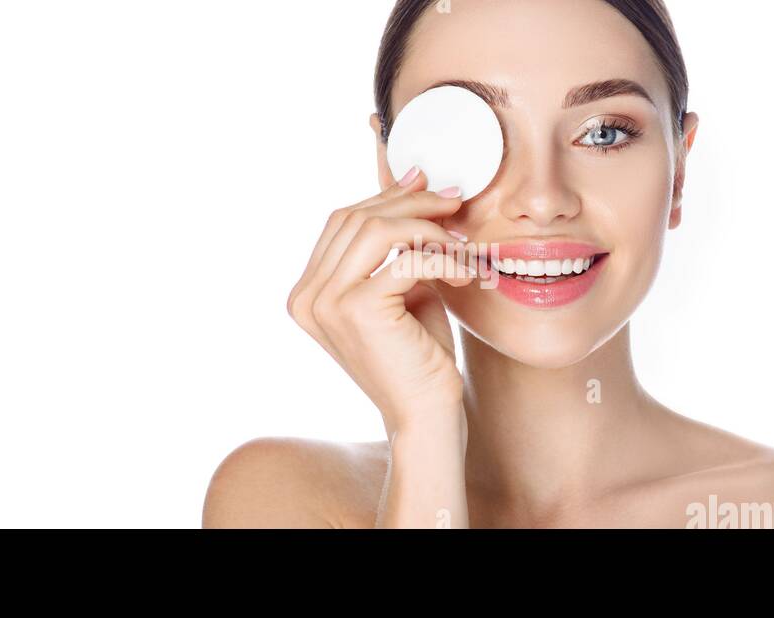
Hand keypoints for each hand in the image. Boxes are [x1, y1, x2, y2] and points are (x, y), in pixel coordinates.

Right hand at [287, 167, 472, 436]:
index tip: (429, 184)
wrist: (426, 414)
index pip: (344, 221)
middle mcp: (307, 296)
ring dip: (428, 227)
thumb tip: (414, 177)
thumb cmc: (419, 355)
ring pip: (379, 230)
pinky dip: (444, 259)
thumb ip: (398, 242)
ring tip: (462, 243)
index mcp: (308, 291)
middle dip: (412, 202)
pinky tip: (466, 273)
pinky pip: (408, 259)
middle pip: (358, 217)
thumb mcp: (403, 287)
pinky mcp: (357, 309)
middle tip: (454, 202)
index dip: (388, 196)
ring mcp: (326, 303)